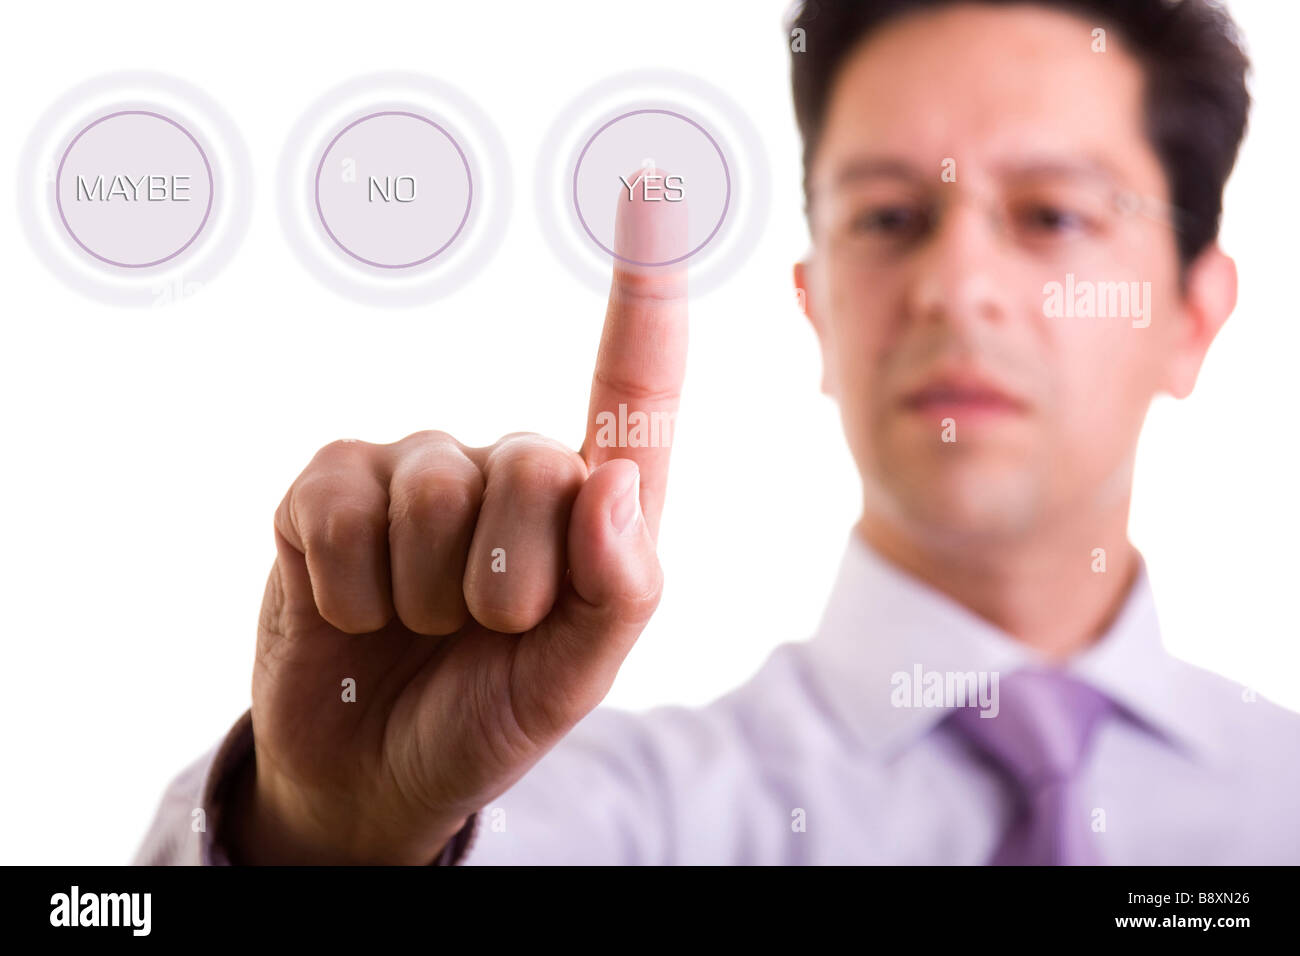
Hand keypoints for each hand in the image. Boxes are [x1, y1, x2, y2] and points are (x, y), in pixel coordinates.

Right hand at [227, 172, 688, 863]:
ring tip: (417, 626)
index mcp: (588, 507)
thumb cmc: (492, 711)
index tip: (652, 186)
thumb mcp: (580, 675)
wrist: (375, 771)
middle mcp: (507, 467)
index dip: (644, 293)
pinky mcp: (329, 487)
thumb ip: (621, 587)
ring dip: (424, 596)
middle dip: (508, 584)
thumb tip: (615, 478)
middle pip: (533, 466)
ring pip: (433, 493)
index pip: (632, 390)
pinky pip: (340, 515)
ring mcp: (413, 469)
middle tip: (483, 631)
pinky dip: (348, 592)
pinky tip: (352, 609)